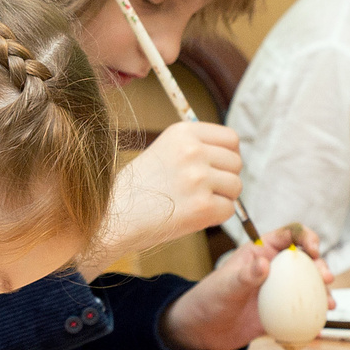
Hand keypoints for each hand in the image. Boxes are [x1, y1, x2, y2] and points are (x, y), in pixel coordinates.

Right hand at [102, 122, 242, 251]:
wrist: (113, 217)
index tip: (217, 167)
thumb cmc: (136, 189)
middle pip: (236, 162)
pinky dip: (215, 216)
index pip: (230, 138)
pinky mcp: (202, 206)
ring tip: (194, 203)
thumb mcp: (163, 152)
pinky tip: (192, 216)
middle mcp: (193, 151)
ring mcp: (199, 178)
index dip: (228, 155)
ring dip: (222, 198)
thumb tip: (231, 158)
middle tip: (202, 191)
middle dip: (225, 178)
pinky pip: (228, 210)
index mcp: (183, 133)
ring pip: (236, 186)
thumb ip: (195, 149)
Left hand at [158, 228, 331, 349]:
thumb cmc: (208, 300)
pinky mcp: (280, 313)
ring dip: (322, 293)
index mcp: (260, 252)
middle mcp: (274, 270)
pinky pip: (302, 313)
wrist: (202, 330)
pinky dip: (313, 318)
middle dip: (320, 266)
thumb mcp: (225, 286)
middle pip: (306, 261)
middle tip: (325, 278)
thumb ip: (245, 275)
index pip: (288, 235)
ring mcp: (279, 292)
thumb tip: (264, 262)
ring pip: (308, 287)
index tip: (313, 249)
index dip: (306, 237)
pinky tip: (319, 326)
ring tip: (328, 303)